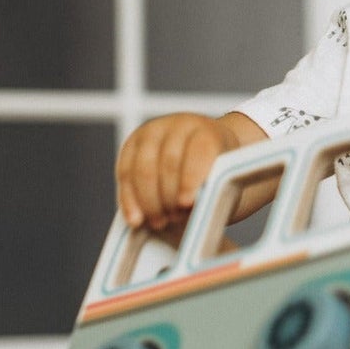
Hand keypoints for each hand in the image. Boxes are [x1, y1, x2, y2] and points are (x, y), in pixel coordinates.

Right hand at [116, 113, 237, 228]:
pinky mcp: (131, 145)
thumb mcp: (225, 178)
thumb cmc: (217, 172)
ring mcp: (151, 133)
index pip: (198, 153)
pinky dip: (128, 199)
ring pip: (142, 169)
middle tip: (172, 219)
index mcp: (207, 132)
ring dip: (148, 201)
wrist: (206, 151)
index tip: (186, 203)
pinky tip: (135, 219)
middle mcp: (178, 126)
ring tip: (158, 222)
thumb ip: (213, 191)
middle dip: (167, 196)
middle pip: (167, 162)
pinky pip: (124, 173)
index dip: (190, 179)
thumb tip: (190, 212)